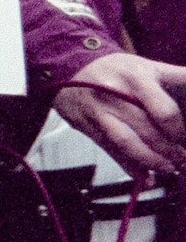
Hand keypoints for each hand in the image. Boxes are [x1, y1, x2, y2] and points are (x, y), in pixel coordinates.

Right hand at [55, 51, 185, 176]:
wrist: (67, 69)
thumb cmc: (114, 69)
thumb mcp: (146, 65)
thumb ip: (177, 76)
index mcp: (136, 78)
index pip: (163, 111)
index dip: (178, 131)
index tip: (184, 139)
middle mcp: (114, 95)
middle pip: (147, 130)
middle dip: (170, 151)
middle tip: (182, 159)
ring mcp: (98, 112)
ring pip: (126, 143)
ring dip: (150, 161)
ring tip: (168, 168)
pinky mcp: (86, 126)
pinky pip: (110, 150)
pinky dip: (129, 167)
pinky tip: (145, 177)